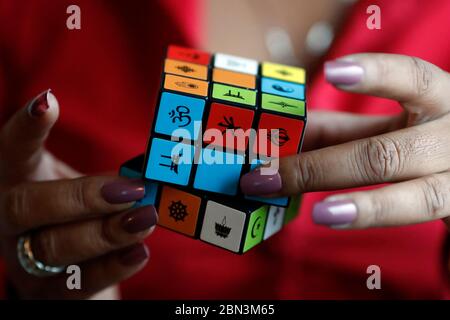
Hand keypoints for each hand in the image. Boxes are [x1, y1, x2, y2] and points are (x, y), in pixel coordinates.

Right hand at [0, 90, 156, 298]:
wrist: (64, 269)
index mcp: (17, 181)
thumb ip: (110, 179)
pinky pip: (77, 285)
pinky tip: (140, 251)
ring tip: (146, 217)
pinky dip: (113, 267)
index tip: (49, 101)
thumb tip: (160, 166)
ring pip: (54, 247)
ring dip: (105, 231)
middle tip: (130, 189)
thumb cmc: (75, 216)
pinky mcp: (48, 292)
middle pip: (28, 206)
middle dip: (82, 196)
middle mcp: (11, 221)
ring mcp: (25, 260)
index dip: (26, 128)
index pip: (12, 151)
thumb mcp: (84, 187)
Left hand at [241, 53, 449, 230]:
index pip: (415, 80)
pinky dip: (379, 218)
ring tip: (320, 215)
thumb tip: (282, 138)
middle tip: (265, 177)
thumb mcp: (388, 128)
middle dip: (321, 167)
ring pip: (420, 197)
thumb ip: (340, 132)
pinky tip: (339, 218)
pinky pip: (423, 217)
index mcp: (438, 101)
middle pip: (387, 153)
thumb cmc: (422, 142)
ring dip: (365, 206)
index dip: (376, 75)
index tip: (333, 72)